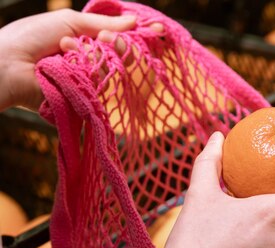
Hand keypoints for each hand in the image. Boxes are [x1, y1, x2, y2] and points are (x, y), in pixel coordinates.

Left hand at [0, 9, 136, 110]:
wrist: (7, 65)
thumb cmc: (31, 38)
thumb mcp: (70, 21)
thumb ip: (104, 24)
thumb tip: (134, 22)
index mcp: (87, 40)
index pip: (120, 39)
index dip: (138, 35)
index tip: (158, 30)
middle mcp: (91, 61)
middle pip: (124, 54)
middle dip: (116, 43)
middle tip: (102, 39)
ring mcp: (89, 80)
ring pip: (113, 69)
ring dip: (92, 55)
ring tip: (65, 48)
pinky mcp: (85, 98)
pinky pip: (101, 84)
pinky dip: (86, 71)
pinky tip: (68, 66)